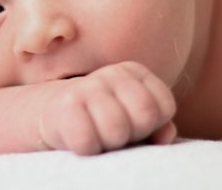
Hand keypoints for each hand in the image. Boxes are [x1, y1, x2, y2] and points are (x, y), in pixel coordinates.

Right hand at [38, 61, 176, 154]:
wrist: (58, 117)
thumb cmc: (106, 121)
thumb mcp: (135, 120)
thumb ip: (159, 125)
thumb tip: (164, 136)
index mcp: (135, 73)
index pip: (164, 107)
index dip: (152, 127)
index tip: (135, 127)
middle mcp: (113, 73)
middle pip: (144, 115)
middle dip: (133, 134)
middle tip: (116, 135)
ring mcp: (87, 86)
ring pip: (116, 130)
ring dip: (109, 144)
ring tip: (99, 138)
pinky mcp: (65, 106)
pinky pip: (87, 140)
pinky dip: (88, 148)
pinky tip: (82, 141)